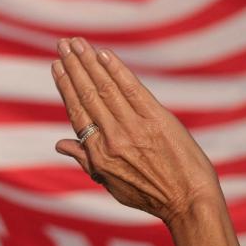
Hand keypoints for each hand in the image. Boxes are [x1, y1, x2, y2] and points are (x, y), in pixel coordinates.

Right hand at [52, 37, 221, 225]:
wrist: (189, 202)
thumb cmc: (150, 195)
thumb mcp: (111, 184)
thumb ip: (86, 160)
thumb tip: (59, 144)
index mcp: (99, 154)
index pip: (77, 112)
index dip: (65, 86)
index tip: (56, 66)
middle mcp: (113, 138)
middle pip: (88, 95)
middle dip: (73, 66)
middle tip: (62, 44)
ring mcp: (136, 127)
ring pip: (106, 88)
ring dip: (90, 61)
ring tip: (77, 43)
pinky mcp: (158, 119)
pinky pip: (132, 89)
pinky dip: (117, 70)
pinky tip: (104, 54)